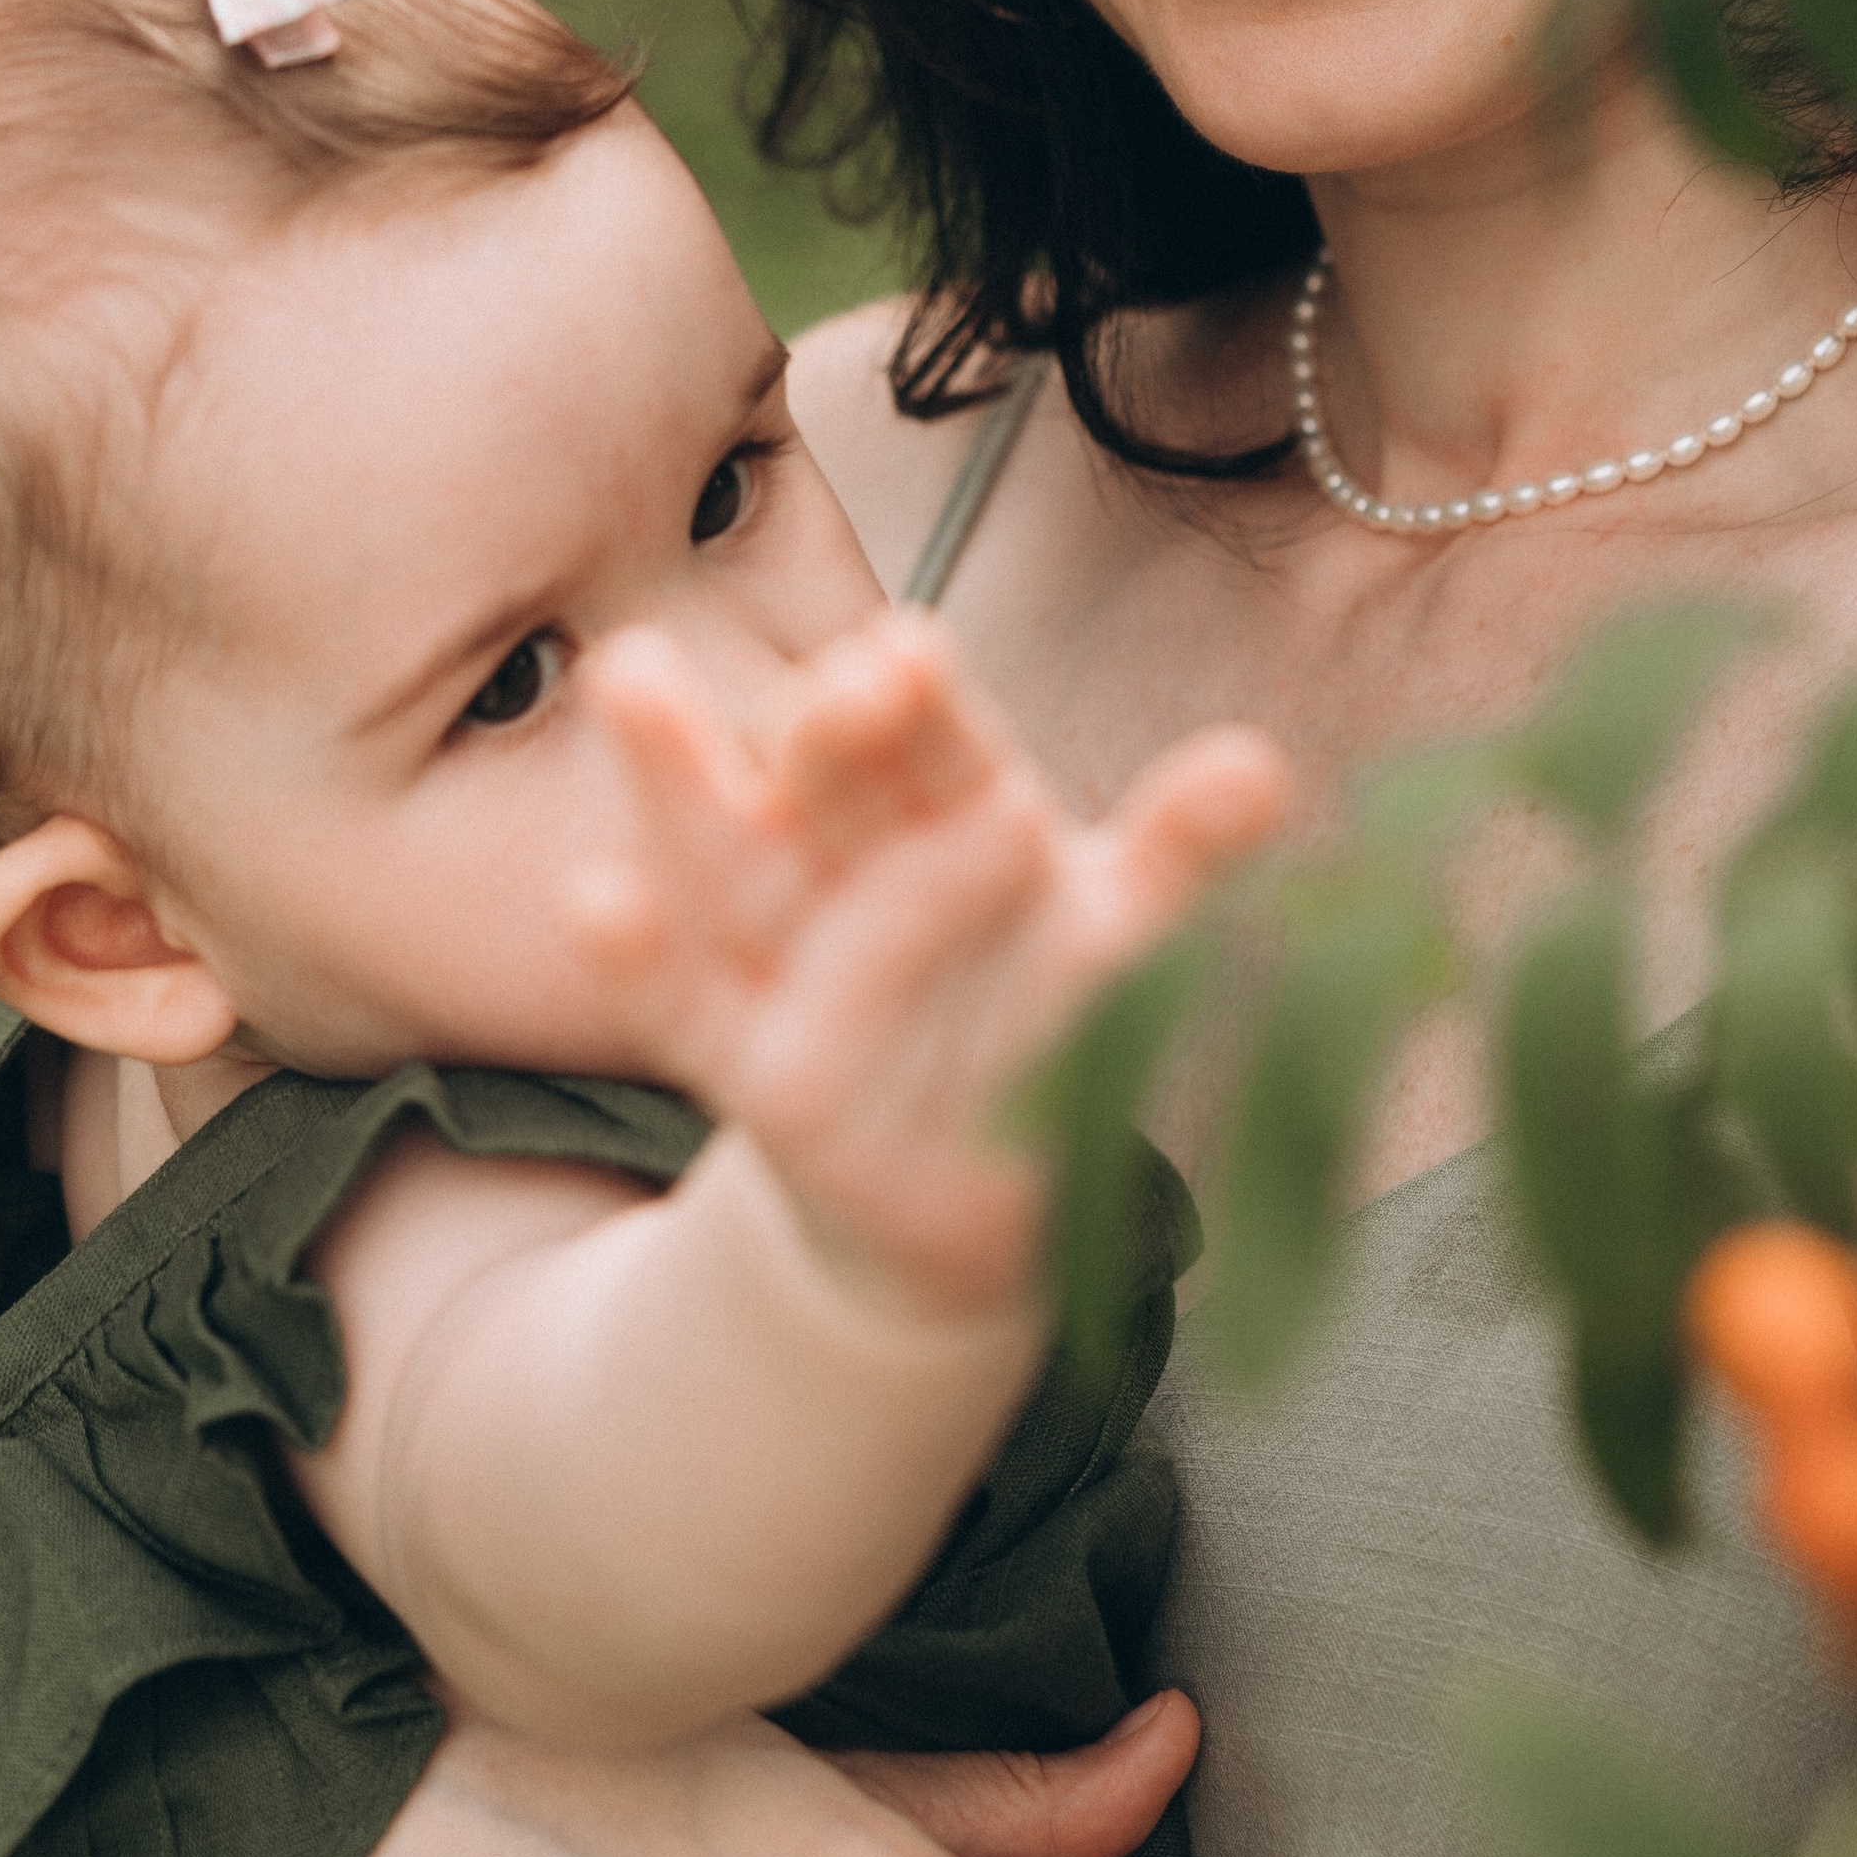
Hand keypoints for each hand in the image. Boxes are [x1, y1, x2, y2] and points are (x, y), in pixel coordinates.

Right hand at [574, 609, 1288, 1312]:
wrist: (979, 1200)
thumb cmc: (1052, 1034)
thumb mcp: (1121, 946)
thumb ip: (1177, 857)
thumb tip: (1260, 763)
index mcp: (957, 811)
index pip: (939, 748)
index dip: (924, 709)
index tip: (914, 656)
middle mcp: (859, 864)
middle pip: (835, 785)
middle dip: (831, 733)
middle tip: (838, 682)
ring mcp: (791, 959)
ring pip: (732, 857)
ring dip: (677, 774)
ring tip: (630, 673)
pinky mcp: (748, 1064)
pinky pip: (685, 1005)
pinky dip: (639, 959)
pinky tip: (597, 899)